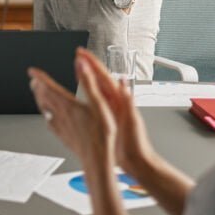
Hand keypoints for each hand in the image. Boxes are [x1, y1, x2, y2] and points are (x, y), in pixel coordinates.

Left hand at [28, 49, 117, 167]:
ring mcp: (59, 126)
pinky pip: (49, 121)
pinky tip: (47, 116)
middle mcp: (60, 114)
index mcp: (68, 104)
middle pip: (43, 97)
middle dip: (37, 86)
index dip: (39, 77)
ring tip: (37, 94)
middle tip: (33, 80)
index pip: (48, 86)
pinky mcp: (62, 135)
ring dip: (39, 98)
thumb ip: (88, 81)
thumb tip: (81, 63)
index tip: (32, 71)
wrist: (97, 159)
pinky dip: (45, 114)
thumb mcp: (99, 103)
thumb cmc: (101, 134)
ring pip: (44, 108)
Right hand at [74, 48, 154, 174]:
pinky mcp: (107, 117)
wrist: (138, 160)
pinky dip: (87, 92)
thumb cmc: (137, 143)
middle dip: (88, 65)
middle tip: (77, 55)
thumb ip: (128, 101)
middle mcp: (116, 101)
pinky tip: (81, 91)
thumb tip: (124, 82)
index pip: (104, 76)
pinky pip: (94, 100)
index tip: (82, 53)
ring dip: (86, 76)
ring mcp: (111, 108)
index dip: (92, 63)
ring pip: (96, 87)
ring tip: (77, 67)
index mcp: (120, 100)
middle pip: (99, 78)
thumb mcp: (133, 120)